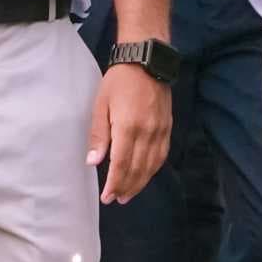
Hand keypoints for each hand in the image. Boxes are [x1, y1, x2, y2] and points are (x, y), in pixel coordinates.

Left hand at [88, 62, 173, 202]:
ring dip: (140, 183)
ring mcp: (160, 131)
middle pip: (138, 169)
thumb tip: (94, 162)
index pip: (121, 165)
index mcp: (128, 127)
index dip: (114, 184)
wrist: (145, 61)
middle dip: (126, 188)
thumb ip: (99, 136)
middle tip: (116, 200)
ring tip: (128, 194)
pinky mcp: (167, 127)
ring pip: (152, 165)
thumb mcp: (101, 105)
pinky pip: (162, 155)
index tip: (107, 197)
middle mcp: (147, 132)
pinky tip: (145, 175)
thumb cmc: (118, 81)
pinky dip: (153, 169)